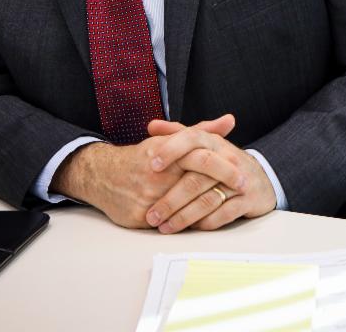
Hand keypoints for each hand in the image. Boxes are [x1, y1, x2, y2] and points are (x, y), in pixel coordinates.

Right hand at [49, 115, 237, 228]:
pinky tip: (202, 222)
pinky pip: (169, 223)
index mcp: (166, 151)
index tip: (243, 175)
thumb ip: (202, 131)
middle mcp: (157, 173)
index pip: (201, 158)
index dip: (225, 167)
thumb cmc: (143, 158)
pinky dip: (187, 224)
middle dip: (222, 188)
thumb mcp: (170, 140)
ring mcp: (147, 195)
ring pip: (185, 207)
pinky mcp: (138, 216)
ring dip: (208, 209)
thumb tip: (230, 120)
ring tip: (226, 208)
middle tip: (244, 190)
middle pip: (196, 183)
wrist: (102, 176)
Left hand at [143, 118, 277, 232]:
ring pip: (208, 200)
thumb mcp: (204, 144)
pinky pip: (224, 214)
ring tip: (165, 227)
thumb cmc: (223, 162)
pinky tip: (191, 228)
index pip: (191, 139)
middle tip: (151, 215)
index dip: (171, 150)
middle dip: (170, 200)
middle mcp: (227, 159)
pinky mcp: (248, 200)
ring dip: (184, 217)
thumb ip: (177, 134)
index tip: (152, 166)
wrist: (260, 179)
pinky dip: (206, 223)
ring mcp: (239, 181)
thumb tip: (152, 125)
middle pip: (195, 179)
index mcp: (213, 142)